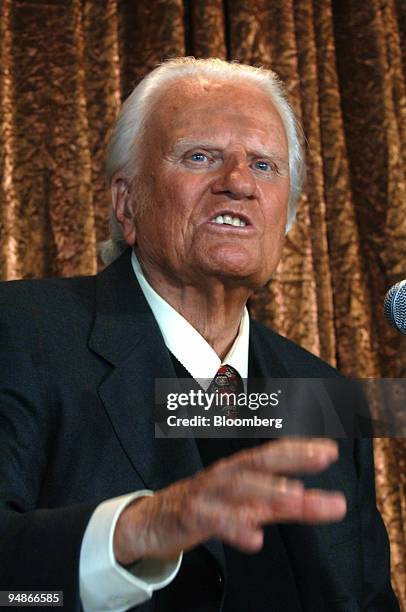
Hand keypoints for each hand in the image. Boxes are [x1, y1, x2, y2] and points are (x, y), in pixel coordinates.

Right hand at [113, 438, 345, 564]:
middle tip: (323, 456)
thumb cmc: (202, 507)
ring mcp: (207, 494)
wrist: (150, 521)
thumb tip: (311, 498)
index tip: (330, 449)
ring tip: (297, 497)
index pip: (271, 454)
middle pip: (259, 462)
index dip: (299, 449)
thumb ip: (274, 503)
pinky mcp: (190, 516)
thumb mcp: (242, 504)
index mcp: (237, 470)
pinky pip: (213, 520)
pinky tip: (255, 538)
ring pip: (239, 488)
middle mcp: (224, 476)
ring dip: (269, 490)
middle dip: (292, 457)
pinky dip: (234, 527)